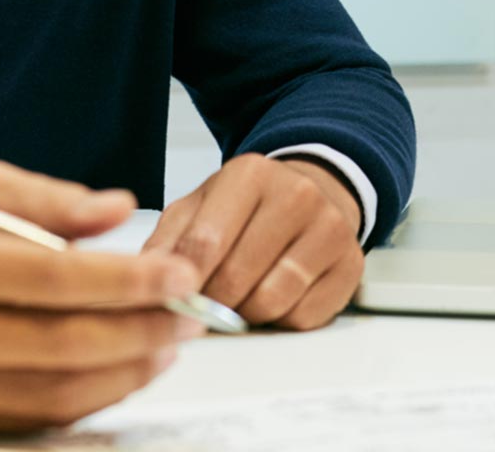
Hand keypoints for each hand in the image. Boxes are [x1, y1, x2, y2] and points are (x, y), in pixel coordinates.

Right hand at [0, 160, 204, 434]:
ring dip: (129, 369)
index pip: (51, 279)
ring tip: (170, 340)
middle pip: (62, 343)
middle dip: (142, 330)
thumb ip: (49, 197)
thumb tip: (120, 209)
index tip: (180, 274)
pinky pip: (39, 416)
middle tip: (190, 312)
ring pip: (58, 391)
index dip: (125, 282)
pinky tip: (128, 366)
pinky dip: (95, 394)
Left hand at [143, 152, 363, 328]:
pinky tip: (275, 299)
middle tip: (205, 306)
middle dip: (213, 303)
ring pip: (272, 301)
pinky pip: (305, 317)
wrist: (315, 191)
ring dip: (247, 314)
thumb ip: (169, 240)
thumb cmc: (250, 206)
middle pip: (237, 277)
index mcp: (250, 175)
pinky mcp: (351, 264)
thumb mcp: (201, 206)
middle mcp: (296, 195)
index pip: (206, 241)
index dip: (183, 281)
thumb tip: (143, 277)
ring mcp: (330, 229)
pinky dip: (282, 320)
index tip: (172, 298)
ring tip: (240, 299)